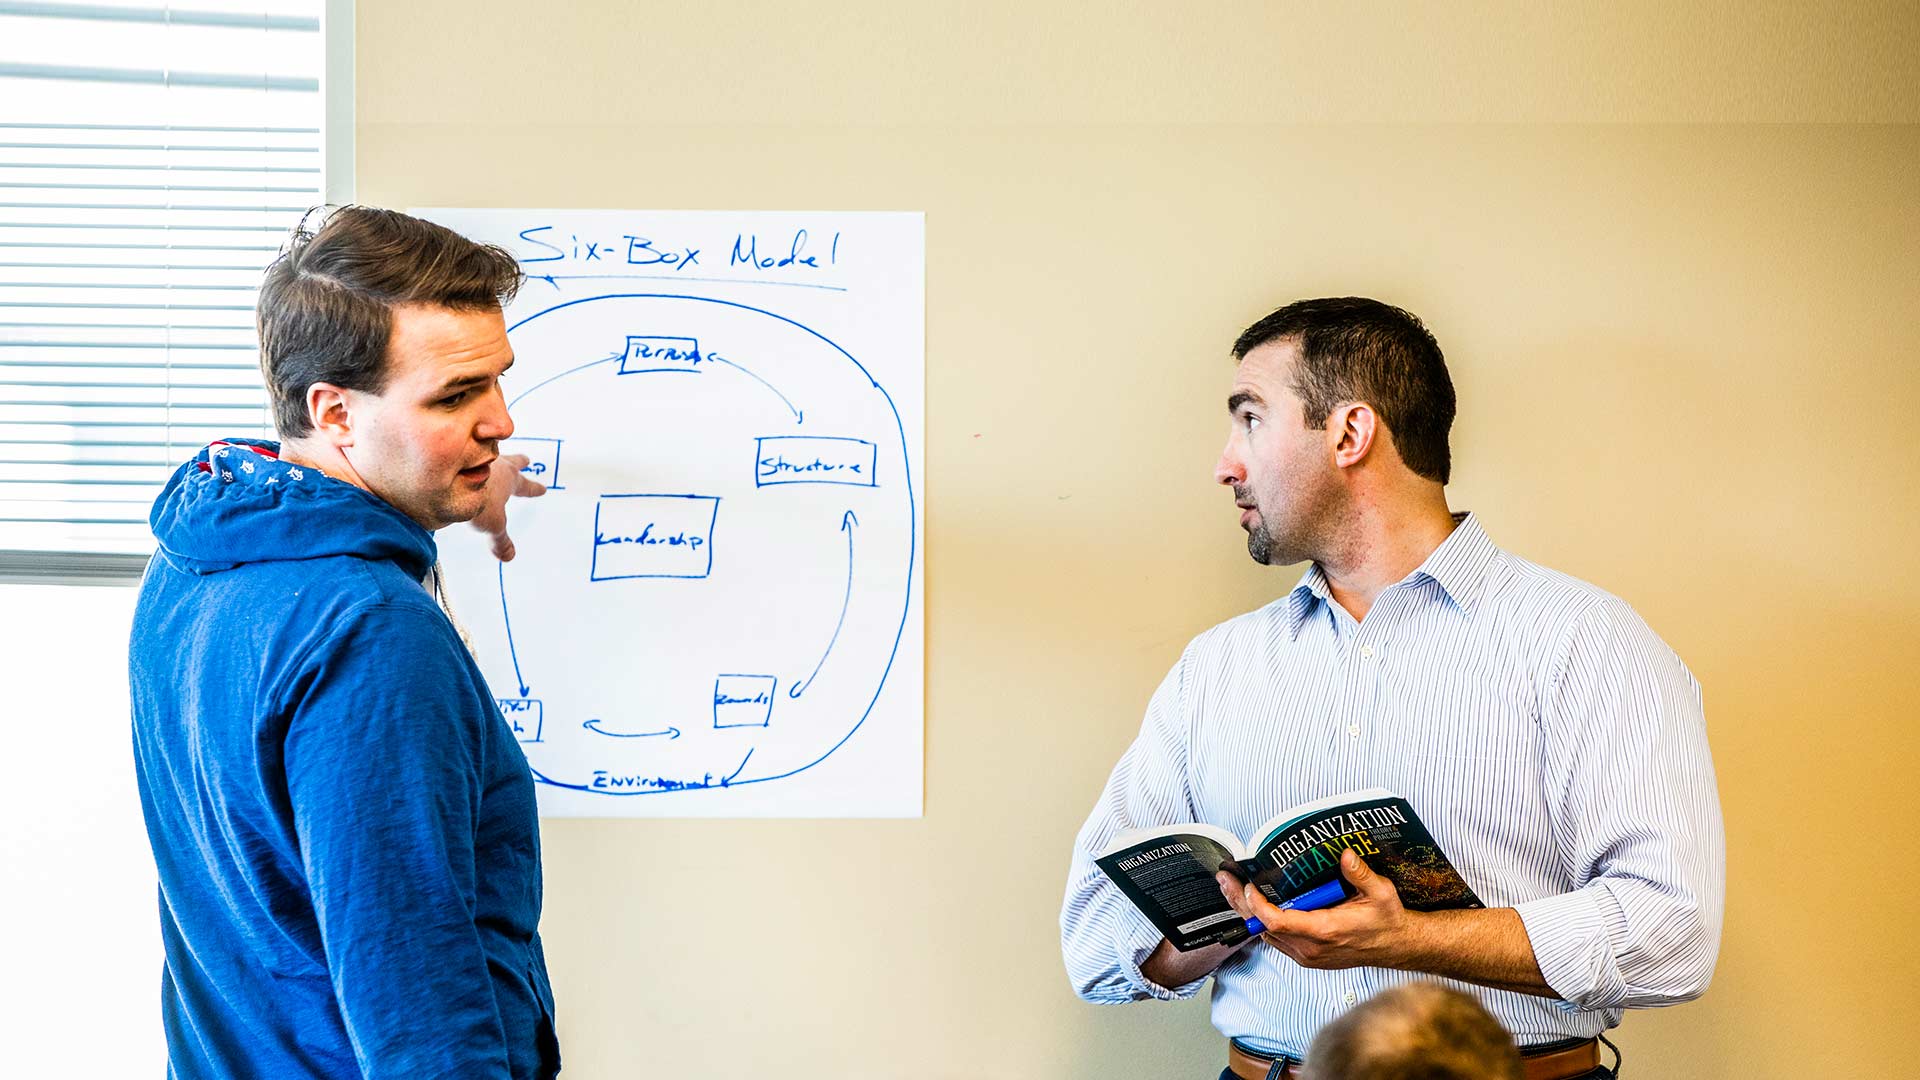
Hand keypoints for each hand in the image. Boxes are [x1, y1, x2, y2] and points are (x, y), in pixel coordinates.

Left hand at [469, 453, 546, 561]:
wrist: (454, 476)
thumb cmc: (478, 496)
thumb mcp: (492, 524)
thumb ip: (500, 540)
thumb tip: (509, 556)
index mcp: (510, 479)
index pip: (526, 486)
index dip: (534, 489)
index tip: (542, 489)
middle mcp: (496, 464)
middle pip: (512, 462)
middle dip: (519, 462)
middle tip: (526, 459)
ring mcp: (477, 455)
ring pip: (490, 454)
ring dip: (492, 456)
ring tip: (489, 456)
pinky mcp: (459, 453)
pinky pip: (467, 452)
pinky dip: (466, 457)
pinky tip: (459, 461)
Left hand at [1215, 848, 1417, 970]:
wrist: (1396, 946)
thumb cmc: (1386, 921)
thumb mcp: (1381, 893)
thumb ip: (1360, 874)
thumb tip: (1344, 855)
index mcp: (1325, 932)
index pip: (1279, 922)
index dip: (1258, 905)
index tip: (1248, 885)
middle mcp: (1311, 948)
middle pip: (1264, 928)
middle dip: (1241, 904)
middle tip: (1225, 880)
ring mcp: (1307, 954)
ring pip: (1266, 935)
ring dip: (1248, 912)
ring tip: (1231, 887)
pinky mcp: (1306, 955)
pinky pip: (1276, 939)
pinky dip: (1261, 921)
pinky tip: (1252, 903)